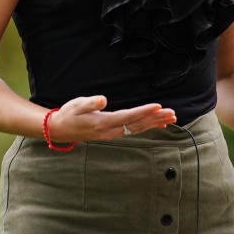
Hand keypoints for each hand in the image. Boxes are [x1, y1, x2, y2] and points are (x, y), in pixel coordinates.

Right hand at [46, 95, 176, 142]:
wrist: (61, 129)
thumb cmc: (69, 114)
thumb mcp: (76, 105)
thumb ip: (90, 102)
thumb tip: (103, 99)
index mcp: (103, 123)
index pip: (128, 116)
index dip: (143, 111)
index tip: (158, 106)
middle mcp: (110, 131)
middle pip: (137, 124)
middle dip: (156, 118)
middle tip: (172, 113)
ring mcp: (112, 134)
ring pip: (138, 128)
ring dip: (155, 123)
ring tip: (171, 118)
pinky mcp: (113, 133)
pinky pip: (134, 130)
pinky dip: (147, 126)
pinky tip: (158, 125)